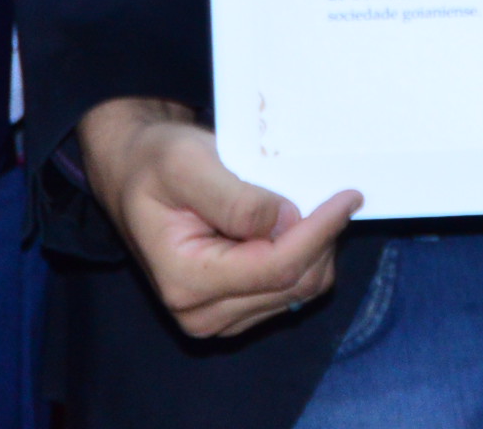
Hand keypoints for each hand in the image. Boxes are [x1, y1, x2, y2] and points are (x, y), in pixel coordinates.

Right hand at [79, 98, 361, 338]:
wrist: (134, 173)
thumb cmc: (156, 163)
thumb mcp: (187, 163)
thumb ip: (237, 198)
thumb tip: (288, 221)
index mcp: (185, 280)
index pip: (277, 267)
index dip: (319, 232)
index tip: (348, 196)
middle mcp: (201, 313)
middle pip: (294, 284)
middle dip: (321, 239)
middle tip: (329, 194)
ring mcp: (219, 318)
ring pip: (299, 291)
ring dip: (314, 248)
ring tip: (304, 206)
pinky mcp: (234, 312)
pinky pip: (290, 291)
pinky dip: (303, 257)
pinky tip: (292, 226)